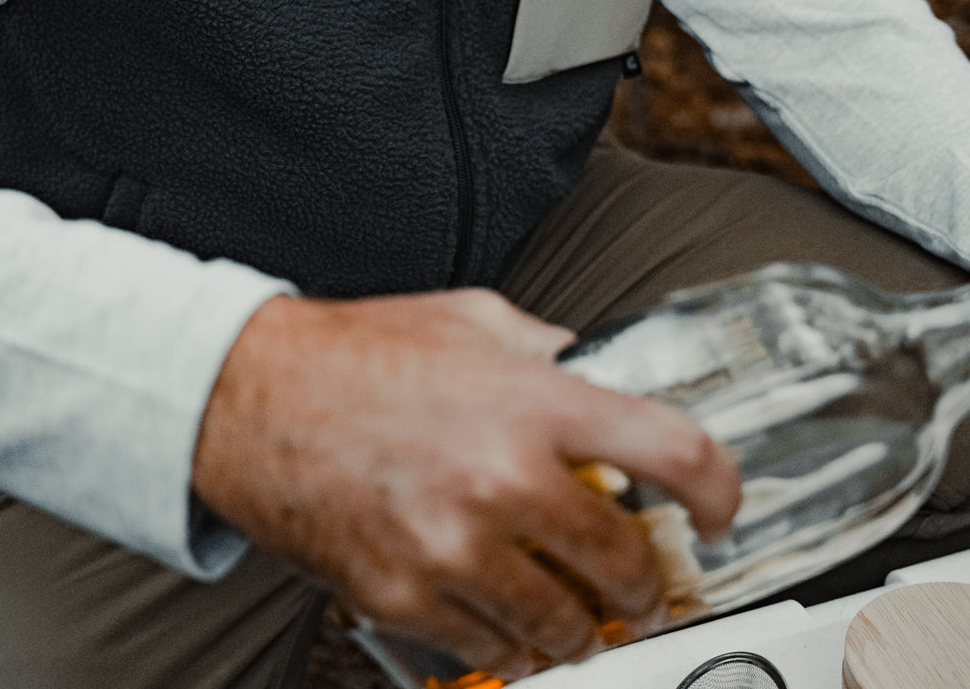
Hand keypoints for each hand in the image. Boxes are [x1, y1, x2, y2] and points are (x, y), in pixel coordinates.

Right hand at [192, 289, 739, 679]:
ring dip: (581, 625)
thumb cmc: (357, 352)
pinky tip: (504, 616)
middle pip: (626, 564)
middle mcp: (504, 479)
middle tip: (640, 580)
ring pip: (563, 626)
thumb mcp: (470, 319)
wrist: (250, 397)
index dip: (719, 491)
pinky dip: (508, 642)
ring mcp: (455, 549)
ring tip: (573, 607)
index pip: (673, 453)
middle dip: (645, 582)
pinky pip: (488, 650)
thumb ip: (545, 348)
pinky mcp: (405, 597)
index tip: (719, 511)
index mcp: (533, 402)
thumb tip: (595, 374)